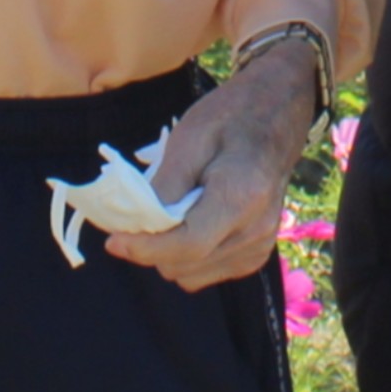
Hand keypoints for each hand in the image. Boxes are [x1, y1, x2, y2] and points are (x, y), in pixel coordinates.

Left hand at [106, 35, 326, 290]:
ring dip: (168, 253)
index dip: (144, 248)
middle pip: (184, 265)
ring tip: (172, 213)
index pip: (188, 244)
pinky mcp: (255, 257)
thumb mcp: (189, 139)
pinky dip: (187, 256)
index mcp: (242, 196)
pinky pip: (203, 273)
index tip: (112, 240)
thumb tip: (132, 226)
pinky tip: (190, 222)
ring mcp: (259, 247)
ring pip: (189, 276)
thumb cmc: (230, 118)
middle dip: (153, 245)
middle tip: (140, 213)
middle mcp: (256, 230)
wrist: (277, 115)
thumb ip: (164, 187)